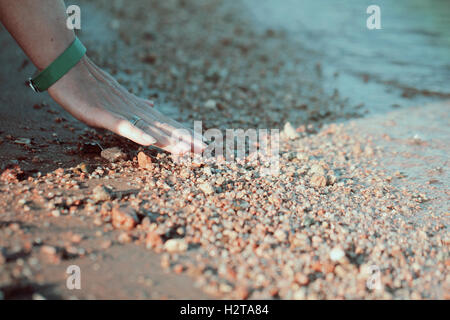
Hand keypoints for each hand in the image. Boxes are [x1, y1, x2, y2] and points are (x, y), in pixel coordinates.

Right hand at [48, 56, 204, 154]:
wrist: (70, 69)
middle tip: (206, 151)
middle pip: (165, 129)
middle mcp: (136, 113)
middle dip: (186, 140)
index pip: (168, 126)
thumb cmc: (92, 87)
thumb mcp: (118, 100)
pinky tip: (151, 143)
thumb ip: (136, 106)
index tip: (204, 146)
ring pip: (150, 129)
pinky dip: (137, 134)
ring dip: (169, 140)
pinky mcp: (105, 116)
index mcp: (140, 112)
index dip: (186, 136)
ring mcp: (122, 113)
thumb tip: (152, 106)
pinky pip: (123, 126)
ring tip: (189, 150)